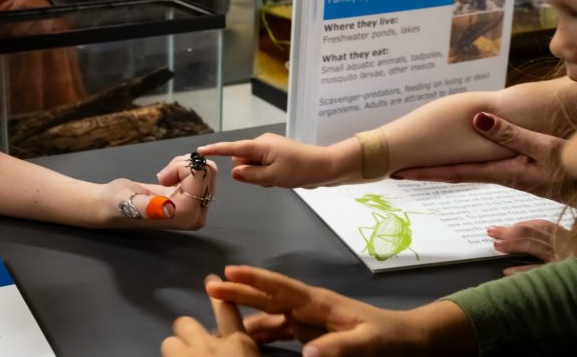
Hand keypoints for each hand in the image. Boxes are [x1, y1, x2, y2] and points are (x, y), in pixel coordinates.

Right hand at [106, 153, 216, 228]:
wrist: (114, 204)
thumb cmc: (119, 203)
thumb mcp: (130, 202)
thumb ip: (148, 207)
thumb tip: (167, 208)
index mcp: (186, 215)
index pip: (200, 174)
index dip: (179, 168)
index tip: (161, 178)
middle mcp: (197, 214)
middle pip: (207, 171)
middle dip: (183, 165)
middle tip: (163, 177)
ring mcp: (197, 208)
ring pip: (206, 169)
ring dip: (182, 166)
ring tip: (164, 178)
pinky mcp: (196, 201)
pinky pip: (202, 172)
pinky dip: (185, 168)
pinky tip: (170, 179)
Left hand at [161, 274, 259, 356]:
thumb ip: (244, 351)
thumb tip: (236, 351)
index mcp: (241, 345)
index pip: (227, 309)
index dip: (219, 295)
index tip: (211, 279)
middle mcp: (212, 344)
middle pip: (187, 323)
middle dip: (188, 333)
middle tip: (193, 347)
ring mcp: (189, 354)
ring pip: (170, 342)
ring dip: (177, 350)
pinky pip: (166, 353)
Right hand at [198, 133, 337, 187]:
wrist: (325, 167)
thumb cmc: (299, 170)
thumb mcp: (272, 177)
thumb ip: (250, 175)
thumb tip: (234, 171)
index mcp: (260, 145)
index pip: (232, 148)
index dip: (216, 150)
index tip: (200, 150)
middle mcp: (262, 143)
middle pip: (242, 159)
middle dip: (248, 171)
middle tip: (268, 180)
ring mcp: (270, 148)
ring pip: (252, 164)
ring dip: (259, 175)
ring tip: (277, 179)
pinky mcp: (277, 154)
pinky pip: (262, 165)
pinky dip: (266, 174)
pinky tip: (281, 178)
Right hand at [208, 266, 466, 355]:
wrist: (412, 342)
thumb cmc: (391, 339)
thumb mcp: (370, 343)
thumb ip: (340, 347)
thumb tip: (306, 353)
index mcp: (320, 304)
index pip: (281, 290)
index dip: (255, 282)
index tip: (229, 274)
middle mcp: (309, 309)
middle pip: (269, 298)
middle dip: (241, 291)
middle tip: (210, 286)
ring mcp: (309, 321)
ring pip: (271, 316)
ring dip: (247, 314)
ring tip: (220, 316)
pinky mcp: (312, 335)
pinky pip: (280, 331)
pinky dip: (261, 333)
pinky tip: (247, 339)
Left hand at [391, 112, 564, 200]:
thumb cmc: (573, 166)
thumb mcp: (545, 148)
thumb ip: (510, 134)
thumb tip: (476, 119)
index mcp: (503, 174)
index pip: (455, 174)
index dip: (426, 173)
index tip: (399, 172)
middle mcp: (501, 176)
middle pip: (455, 173)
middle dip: (426, 171)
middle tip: (398, 168)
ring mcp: (509, 173)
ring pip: (468, 168)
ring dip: (443, 166)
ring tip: (418, 162)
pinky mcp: (518, 169)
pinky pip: (484, 163)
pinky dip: (464, 159)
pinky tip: (457, 155)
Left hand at [488, 219, 569, 275]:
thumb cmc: (570, 256)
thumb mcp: (562, 245)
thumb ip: (544, 241)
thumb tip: (513, 236)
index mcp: (565, 236)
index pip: (541, 225)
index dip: (519, 225)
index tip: (499, 227)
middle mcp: (565, 244)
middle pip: (534, 233)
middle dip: (510, 232)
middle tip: (491, 232)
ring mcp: (564, 258)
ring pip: (536, 247)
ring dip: (514, 245)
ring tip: (497, 246)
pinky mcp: (563, 273)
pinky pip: (540, 271)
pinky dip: (523, 271)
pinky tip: (508, 271)